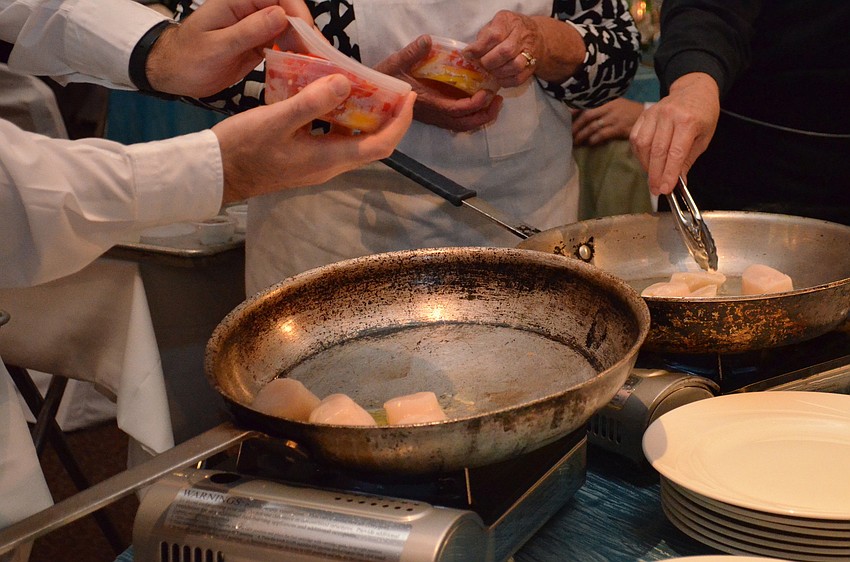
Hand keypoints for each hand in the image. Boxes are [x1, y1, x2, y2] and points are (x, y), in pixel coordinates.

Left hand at [147, 0, 313, 97]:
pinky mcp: (258, 44)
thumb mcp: (217, 47)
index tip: (309, 40)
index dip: (299, 15)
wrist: (172, 72)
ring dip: (304, 47)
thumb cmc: (187, 58)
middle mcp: (250, 10)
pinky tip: (301, 72)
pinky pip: (282, 46)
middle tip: (319, 59)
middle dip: (307, 34)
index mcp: (238, 1)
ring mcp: (256, 27)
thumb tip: (280, 15)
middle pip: (290, 13)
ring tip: (316, 68)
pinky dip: (293, 57)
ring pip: (290, 31)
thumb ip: (248, 31)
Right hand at [213, 74, 415, 202]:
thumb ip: (312, 102)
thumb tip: (346, 83)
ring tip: (364, 88)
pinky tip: (330, 99)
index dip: (400, 123)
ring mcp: (317, 165)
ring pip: (354, 141)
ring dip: (365, 118)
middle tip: (389, 88)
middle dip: (387, 117)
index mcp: (329, 159)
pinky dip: (341, 119)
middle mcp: (330, 166)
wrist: (216, 174)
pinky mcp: (305, 160)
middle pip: (372, 144)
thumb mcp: (276, 120)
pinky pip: (334, 139)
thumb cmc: (244, 148)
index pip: (380, 145)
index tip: (407, 97)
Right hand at [374, 35, 502, 131]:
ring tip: (494, 104)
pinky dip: (471, 118)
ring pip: (461, 126)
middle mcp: (432, 114)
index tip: (486, 93)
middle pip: (463, 123)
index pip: (455, 110)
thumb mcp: (395, 63)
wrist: (372, 95)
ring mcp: (433, 117)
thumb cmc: (384, 79)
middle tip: (499, 100)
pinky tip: (480, 107)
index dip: (473, 104)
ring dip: (480, 118)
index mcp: (426, 103)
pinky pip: (456, 123)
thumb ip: (411, 53)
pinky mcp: (433, 116)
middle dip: (484, 115)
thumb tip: (427, 40)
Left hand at [464, 11, 583, 87]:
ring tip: (491, 72)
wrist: (534, 36)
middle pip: (505, 51)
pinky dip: (506, 81)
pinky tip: (499, 78)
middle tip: (482, 65)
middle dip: (489, 61)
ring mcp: (529, 51)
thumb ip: (482, 38)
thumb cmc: (507, 31)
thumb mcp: (494, 26)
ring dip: (498, 72)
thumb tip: (469, 53)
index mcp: (509, 21)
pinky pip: (519, 78)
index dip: (479, 48)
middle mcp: (521, 35)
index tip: (468, 54)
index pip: (494, 35)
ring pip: (515, 66)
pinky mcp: (532, 66)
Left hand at [572, 98, 644, 146]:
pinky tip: (589, 143)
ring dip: (582, 135)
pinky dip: (594, 139)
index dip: (574, 111)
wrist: (645, 115)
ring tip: (575, 142)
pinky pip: (603, 134)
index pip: (586, 103)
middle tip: (568, 134)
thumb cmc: (625, 110)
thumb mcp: (612, 102)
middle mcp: (608, 106)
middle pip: (587, 116)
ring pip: (593, 126)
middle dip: (576, 126)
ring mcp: (614, 117)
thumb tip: (575, 111)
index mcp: (605, 99)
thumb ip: (597, 105)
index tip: (564, 118)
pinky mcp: (619, 128)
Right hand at [629, 73, 720, 194]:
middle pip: (657, 151)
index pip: (675, 153)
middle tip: (655, 190)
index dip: (669, 174)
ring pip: (643, 145)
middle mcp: (669, 115)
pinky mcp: (644, 114)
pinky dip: (639, 153)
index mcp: (688, 121)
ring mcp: (654, 113)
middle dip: (655, 174)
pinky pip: (636, 137)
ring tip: (652, 176)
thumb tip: (678, 181)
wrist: (694, 89)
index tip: (665, 189)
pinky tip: (646, 161)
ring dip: (646, 165)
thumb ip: (688, 160)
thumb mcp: (704, 137)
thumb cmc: (703, 114)